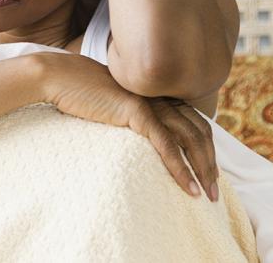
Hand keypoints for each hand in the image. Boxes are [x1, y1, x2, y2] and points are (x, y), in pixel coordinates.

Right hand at [34, 52, 217, 200]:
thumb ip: (129, 116)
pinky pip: (167, 144)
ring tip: (206, 194)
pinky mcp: (137, 111)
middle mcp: (158, 96)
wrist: (59, 77)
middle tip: (214, 191)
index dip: (206, 148)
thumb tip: (136, 139)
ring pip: (190, 138)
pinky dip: (180, 168)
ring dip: (202, 169)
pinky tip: (188, 188)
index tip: (207, 173)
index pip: (194, 121)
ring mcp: (149, 102)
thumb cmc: (78, 93)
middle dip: (210, 163)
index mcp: (155, 93)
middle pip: (199, 130)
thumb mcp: (112, 105)